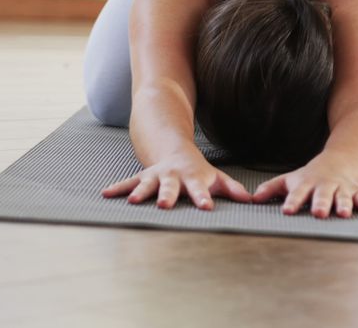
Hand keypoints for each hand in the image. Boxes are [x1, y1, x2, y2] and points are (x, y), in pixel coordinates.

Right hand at [101, 152, 251, 209]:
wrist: (174, 148)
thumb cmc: (199, 171)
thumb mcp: (216, 178)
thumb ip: (232, 189)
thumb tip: (252, 200)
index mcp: (192, 178)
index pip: (199, 190)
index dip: (202, 199)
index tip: (206, 208)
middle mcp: (173, 177)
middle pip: (170, 187)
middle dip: (167, 195)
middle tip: (163, 205)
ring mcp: (156, 176)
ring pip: (146, 184)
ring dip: (139, 192)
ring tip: (131, 201)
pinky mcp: (142, 177)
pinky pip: (128, 182)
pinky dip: (117, 188)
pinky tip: (105, 194)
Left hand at [252, 155, 357, 218]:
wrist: (339, 161)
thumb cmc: (309, 177)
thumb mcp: (290, 180)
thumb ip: (271, 188)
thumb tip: (252, 199)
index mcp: (307, 184)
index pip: (297, 193)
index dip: (293, 201)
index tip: (287, 210)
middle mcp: (324, 186)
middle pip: (322, 195)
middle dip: (320, 203)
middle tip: (318, 213)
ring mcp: (341, 187)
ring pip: (343, 196)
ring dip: (344, 204)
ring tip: (344, 214)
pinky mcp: (356, 190)